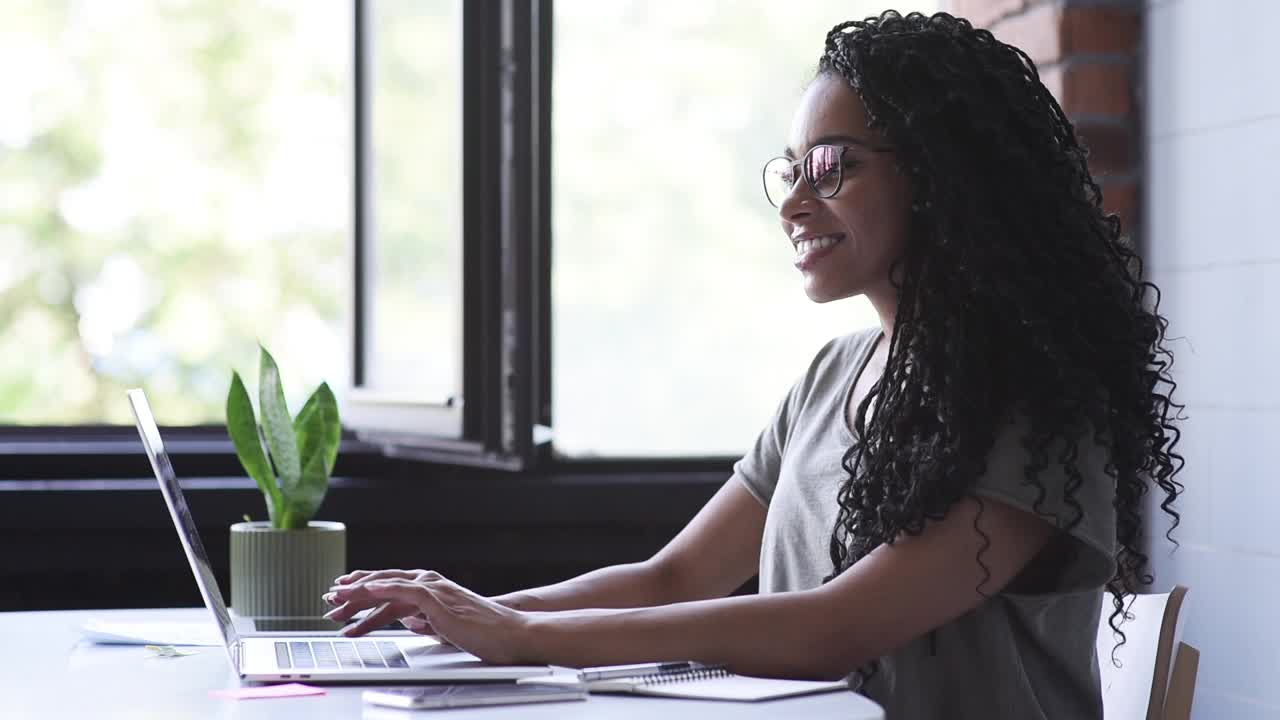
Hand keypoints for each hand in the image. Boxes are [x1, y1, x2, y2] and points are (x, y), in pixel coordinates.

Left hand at [327, 571, 534, 665]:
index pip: (389, 587)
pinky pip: (403, 589)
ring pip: (386, 585)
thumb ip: (428, 620)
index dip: (363, 593)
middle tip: (329, 602)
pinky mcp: (437, 598)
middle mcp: (429, 583)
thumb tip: (411, 621)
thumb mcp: (447, 626)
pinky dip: (382, 587)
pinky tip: (365, 591)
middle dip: (353, 592)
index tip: (342, 601)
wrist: (510, 632)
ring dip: (358, 593)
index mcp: (431, 589)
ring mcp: (433, 588)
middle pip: (382, 582)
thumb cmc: (485, 633)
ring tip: (337, 603)